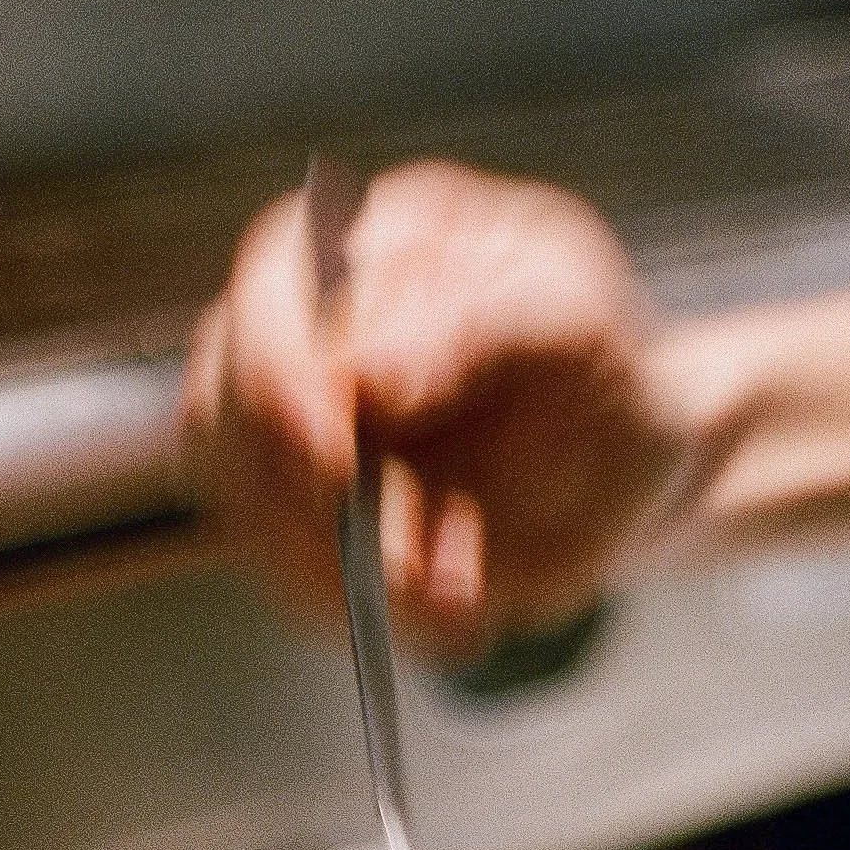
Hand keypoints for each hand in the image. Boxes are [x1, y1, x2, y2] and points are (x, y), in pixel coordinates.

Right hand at [179, 161, 688, 656]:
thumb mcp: (573, 328)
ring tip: (455, 590)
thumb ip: (473, 330)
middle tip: (402, 562)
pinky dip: (351, 607)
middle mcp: (313, 330)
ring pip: (240, 502)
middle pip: (219, 402)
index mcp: (376, 242)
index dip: (277, 377)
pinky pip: (281, 572)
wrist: (630, 474)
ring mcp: (297, 427)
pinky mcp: (303, 515)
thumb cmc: (608, 374)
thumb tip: (364, 376)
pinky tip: (441, 602)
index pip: (268, 290)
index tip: (330, 460)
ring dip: (334, 569)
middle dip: (298, 498)